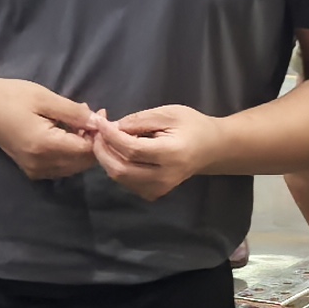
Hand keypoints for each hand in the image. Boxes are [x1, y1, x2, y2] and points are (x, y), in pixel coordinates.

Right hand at [0, 78, 104, 182]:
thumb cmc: (11, 97)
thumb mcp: (45, 99)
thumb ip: (74, 113)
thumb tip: (99, 122)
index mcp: (46, 146)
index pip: (87, 150)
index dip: (99, 134)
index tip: (102, 113)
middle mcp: (42, 164)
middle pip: (83, 163)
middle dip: (94, 141)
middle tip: (95, 115)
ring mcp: (36, 171)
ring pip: (74, 167)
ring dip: (84, 148)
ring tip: (81, 123)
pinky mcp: (32, 170)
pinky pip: (62, 168)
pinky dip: (71, 154)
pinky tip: (68, 134)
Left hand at [91, 105, 224, 202]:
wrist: (211, 149)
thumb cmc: (191, 126)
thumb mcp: (168, 113)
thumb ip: (139, 120)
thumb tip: (111, 127)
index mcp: (171, 154)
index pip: (131, 149)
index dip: (110, 135)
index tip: (99, 120)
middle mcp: (164, 177)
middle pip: (120, 169)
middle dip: (102, 149)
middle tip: (97, 130)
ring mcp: (158, 189)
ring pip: (119, 177)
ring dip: (106, 157)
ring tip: (106, 138)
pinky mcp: (152, 193)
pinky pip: (125, 181)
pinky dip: (115, 165)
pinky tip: (117, 150)